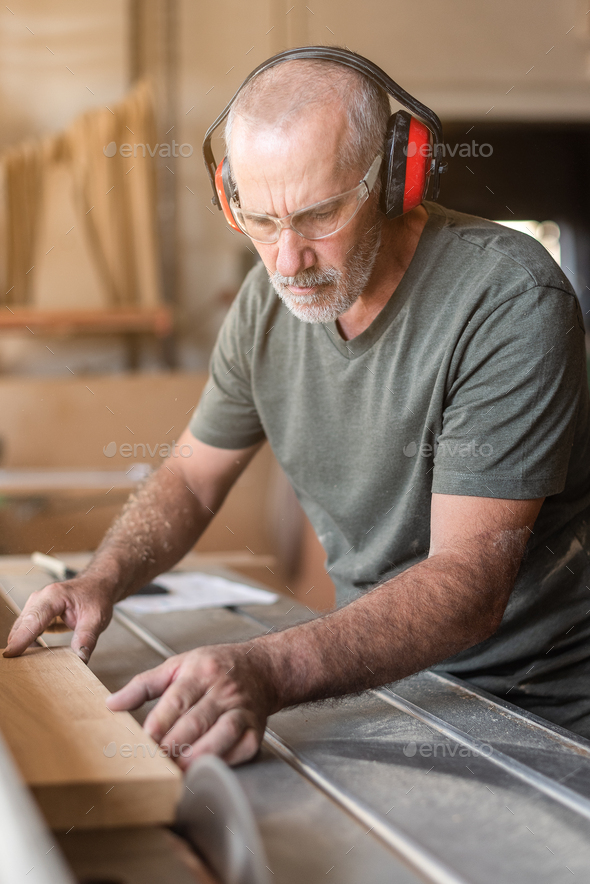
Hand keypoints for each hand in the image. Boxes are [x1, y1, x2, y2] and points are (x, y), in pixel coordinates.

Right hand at [3, 577, 114, 661]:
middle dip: (17, 645)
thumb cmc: (96, 597)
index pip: (33, 620)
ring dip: (23, 646)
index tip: (10, 654)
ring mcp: (36, 605)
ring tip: (28, 666)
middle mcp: (40, 598)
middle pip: (22, 625)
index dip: (21, 638)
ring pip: (22, 629)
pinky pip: (26, 631)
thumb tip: (80, 660)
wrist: (97, 585)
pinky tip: (34, 657)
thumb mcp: (96, 619)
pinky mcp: (37, 614)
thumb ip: (86, 639)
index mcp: (54, 596)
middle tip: (18, 669)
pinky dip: (28, 643)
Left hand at [106, 642, 276, 768]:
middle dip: (174, 744)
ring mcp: (241, 710)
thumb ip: (143, 685)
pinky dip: (224, 761)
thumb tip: (112, 703)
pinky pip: (240, 748)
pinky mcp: (254, 729)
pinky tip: (206, 768)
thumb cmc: (215, 667)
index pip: (178, 699)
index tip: (145, 740)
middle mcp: (223, 691)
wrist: (260, 668)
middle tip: (155, 761)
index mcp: (201, 673)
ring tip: (177, 770)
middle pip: (197, 721)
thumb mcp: (178, 665)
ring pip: (221, 735)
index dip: (161, 722)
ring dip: (198, 756)